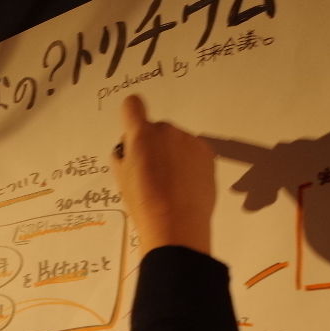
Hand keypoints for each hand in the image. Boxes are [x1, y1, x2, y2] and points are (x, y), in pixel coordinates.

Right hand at [111, 94, 215, 255]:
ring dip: (172, 155)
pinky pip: (193, 152)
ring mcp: (190, 141)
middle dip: (153, 145)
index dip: (130, 116)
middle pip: (156, 129)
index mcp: (141, 135)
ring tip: (170, 185)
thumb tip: (132, 149)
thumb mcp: (121, 179)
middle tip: (151, 175)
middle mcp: (167, 131)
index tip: (134, 135)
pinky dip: (189, 163)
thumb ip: (125, 155)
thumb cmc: (143, 204)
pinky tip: (185, 186)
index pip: (132, 105)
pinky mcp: (207, 154)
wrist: (177, 225)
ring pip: (176, 142)